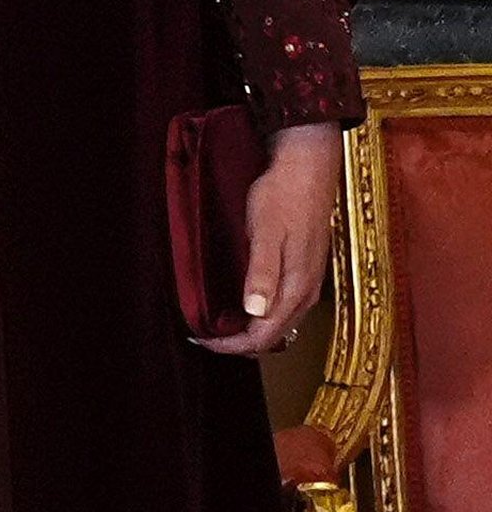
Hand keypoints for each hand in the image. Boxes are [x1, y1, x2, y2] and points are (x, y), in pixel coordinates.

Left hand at [195, 120, 341, 357]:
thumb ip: (262, 272)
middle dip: (240, 342)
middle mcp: (306, 292)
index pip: (263, 335)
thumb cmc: (284, 196)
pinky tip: (247, 302)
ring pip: (280, 323)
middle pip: (273, 335)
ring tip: (222, 323)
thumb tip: (254, 312)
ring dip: (252, 330)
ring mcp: (309, 281)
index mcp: (296, 288)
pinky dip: (263, 315)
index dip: (232, 345)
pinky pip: (285, 307)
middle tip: (207, 334)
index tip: (203, 338)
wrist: (309, 167)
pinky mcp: (306, 268)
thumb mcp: (266, 231)